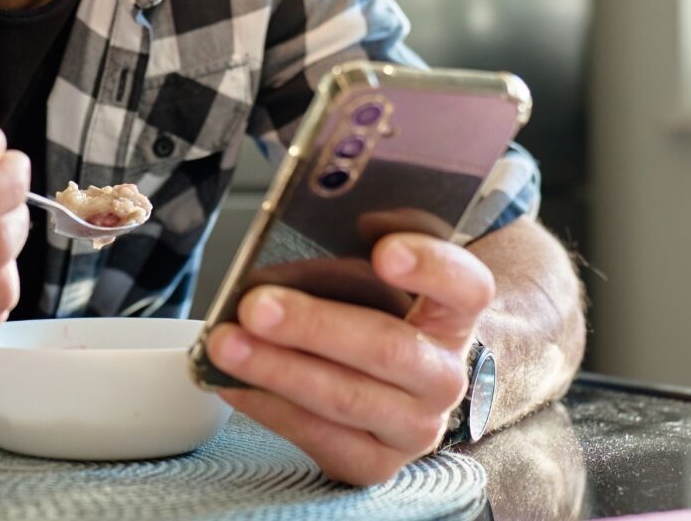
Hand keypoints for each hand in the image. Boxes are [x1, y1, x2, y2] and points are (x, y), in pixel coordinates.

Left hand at [206, 232, 494, 485]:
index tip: (385, 251)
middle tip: (256, 305)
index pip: (465, 287)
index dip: (431, 268)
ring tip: (225, 344)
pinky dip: (271, 409)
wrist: (392, 382)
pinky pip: (322, 440)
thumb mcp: (372, 271)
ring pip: (349, 400)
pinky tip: (231, 384)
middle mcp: (445, 375)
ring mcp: (415, 426)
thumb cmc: (372, 310)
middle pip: (390, 349)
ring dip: (279, 370)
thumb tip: (297, 226)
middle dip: (315, 326)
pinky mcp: (376, 462)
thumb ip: (355, 246)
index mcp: (455, 314)